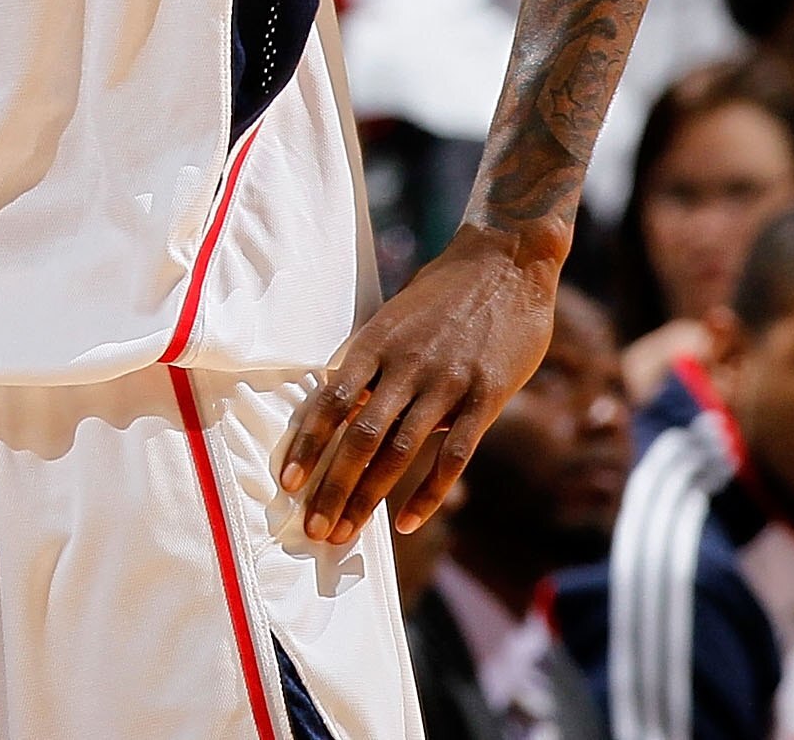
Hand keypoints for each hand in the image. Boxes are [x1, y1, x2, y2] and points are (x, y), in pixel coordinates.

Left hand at [276, 225, 556, 544]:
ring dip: (369, 497)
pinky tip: (405, 522)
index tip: (288, 484)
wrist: (504, 260)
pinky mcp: (485, 396)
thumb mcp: (396, 319)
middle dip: (332, 487)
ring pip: (398, 451)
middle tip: (314, 530)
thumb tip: (351, 414)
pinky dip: (428, 493)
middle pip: (358, 436)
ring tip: (346, 533)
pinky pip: (452, 455)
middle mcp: (404, 365)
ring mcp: (445, 382)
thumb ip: (376, 366)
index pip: (329, 402)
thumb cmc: (443, 292)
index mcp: (374, 343)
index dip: (306, 445)